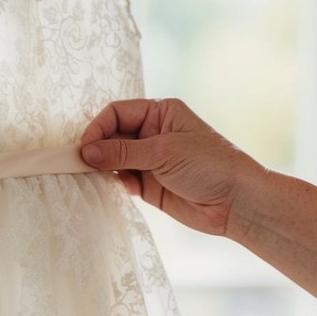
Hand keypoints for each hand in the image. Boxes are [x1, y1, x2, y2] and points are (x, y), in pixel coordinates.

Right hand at [80, 98, 263, 238]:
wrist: (236, 202)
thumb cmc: (209, 166)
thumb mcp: (164, 152)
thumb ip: (123, 152)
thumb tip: (85, 152)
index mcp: (160, 113)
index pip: (117, 112)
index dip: (98, 128)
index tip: (85, 148)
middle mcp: (154, 134)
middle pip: (112, 135)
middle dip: (97, 148)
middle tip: (79, 164)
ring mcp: (151, 161)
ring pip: (115, 159)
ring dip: (103, 167)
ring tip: (92, 177)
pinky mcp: (150, 186)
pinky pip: (123, 180)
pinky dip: (114, 184)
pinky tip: (115, 187)